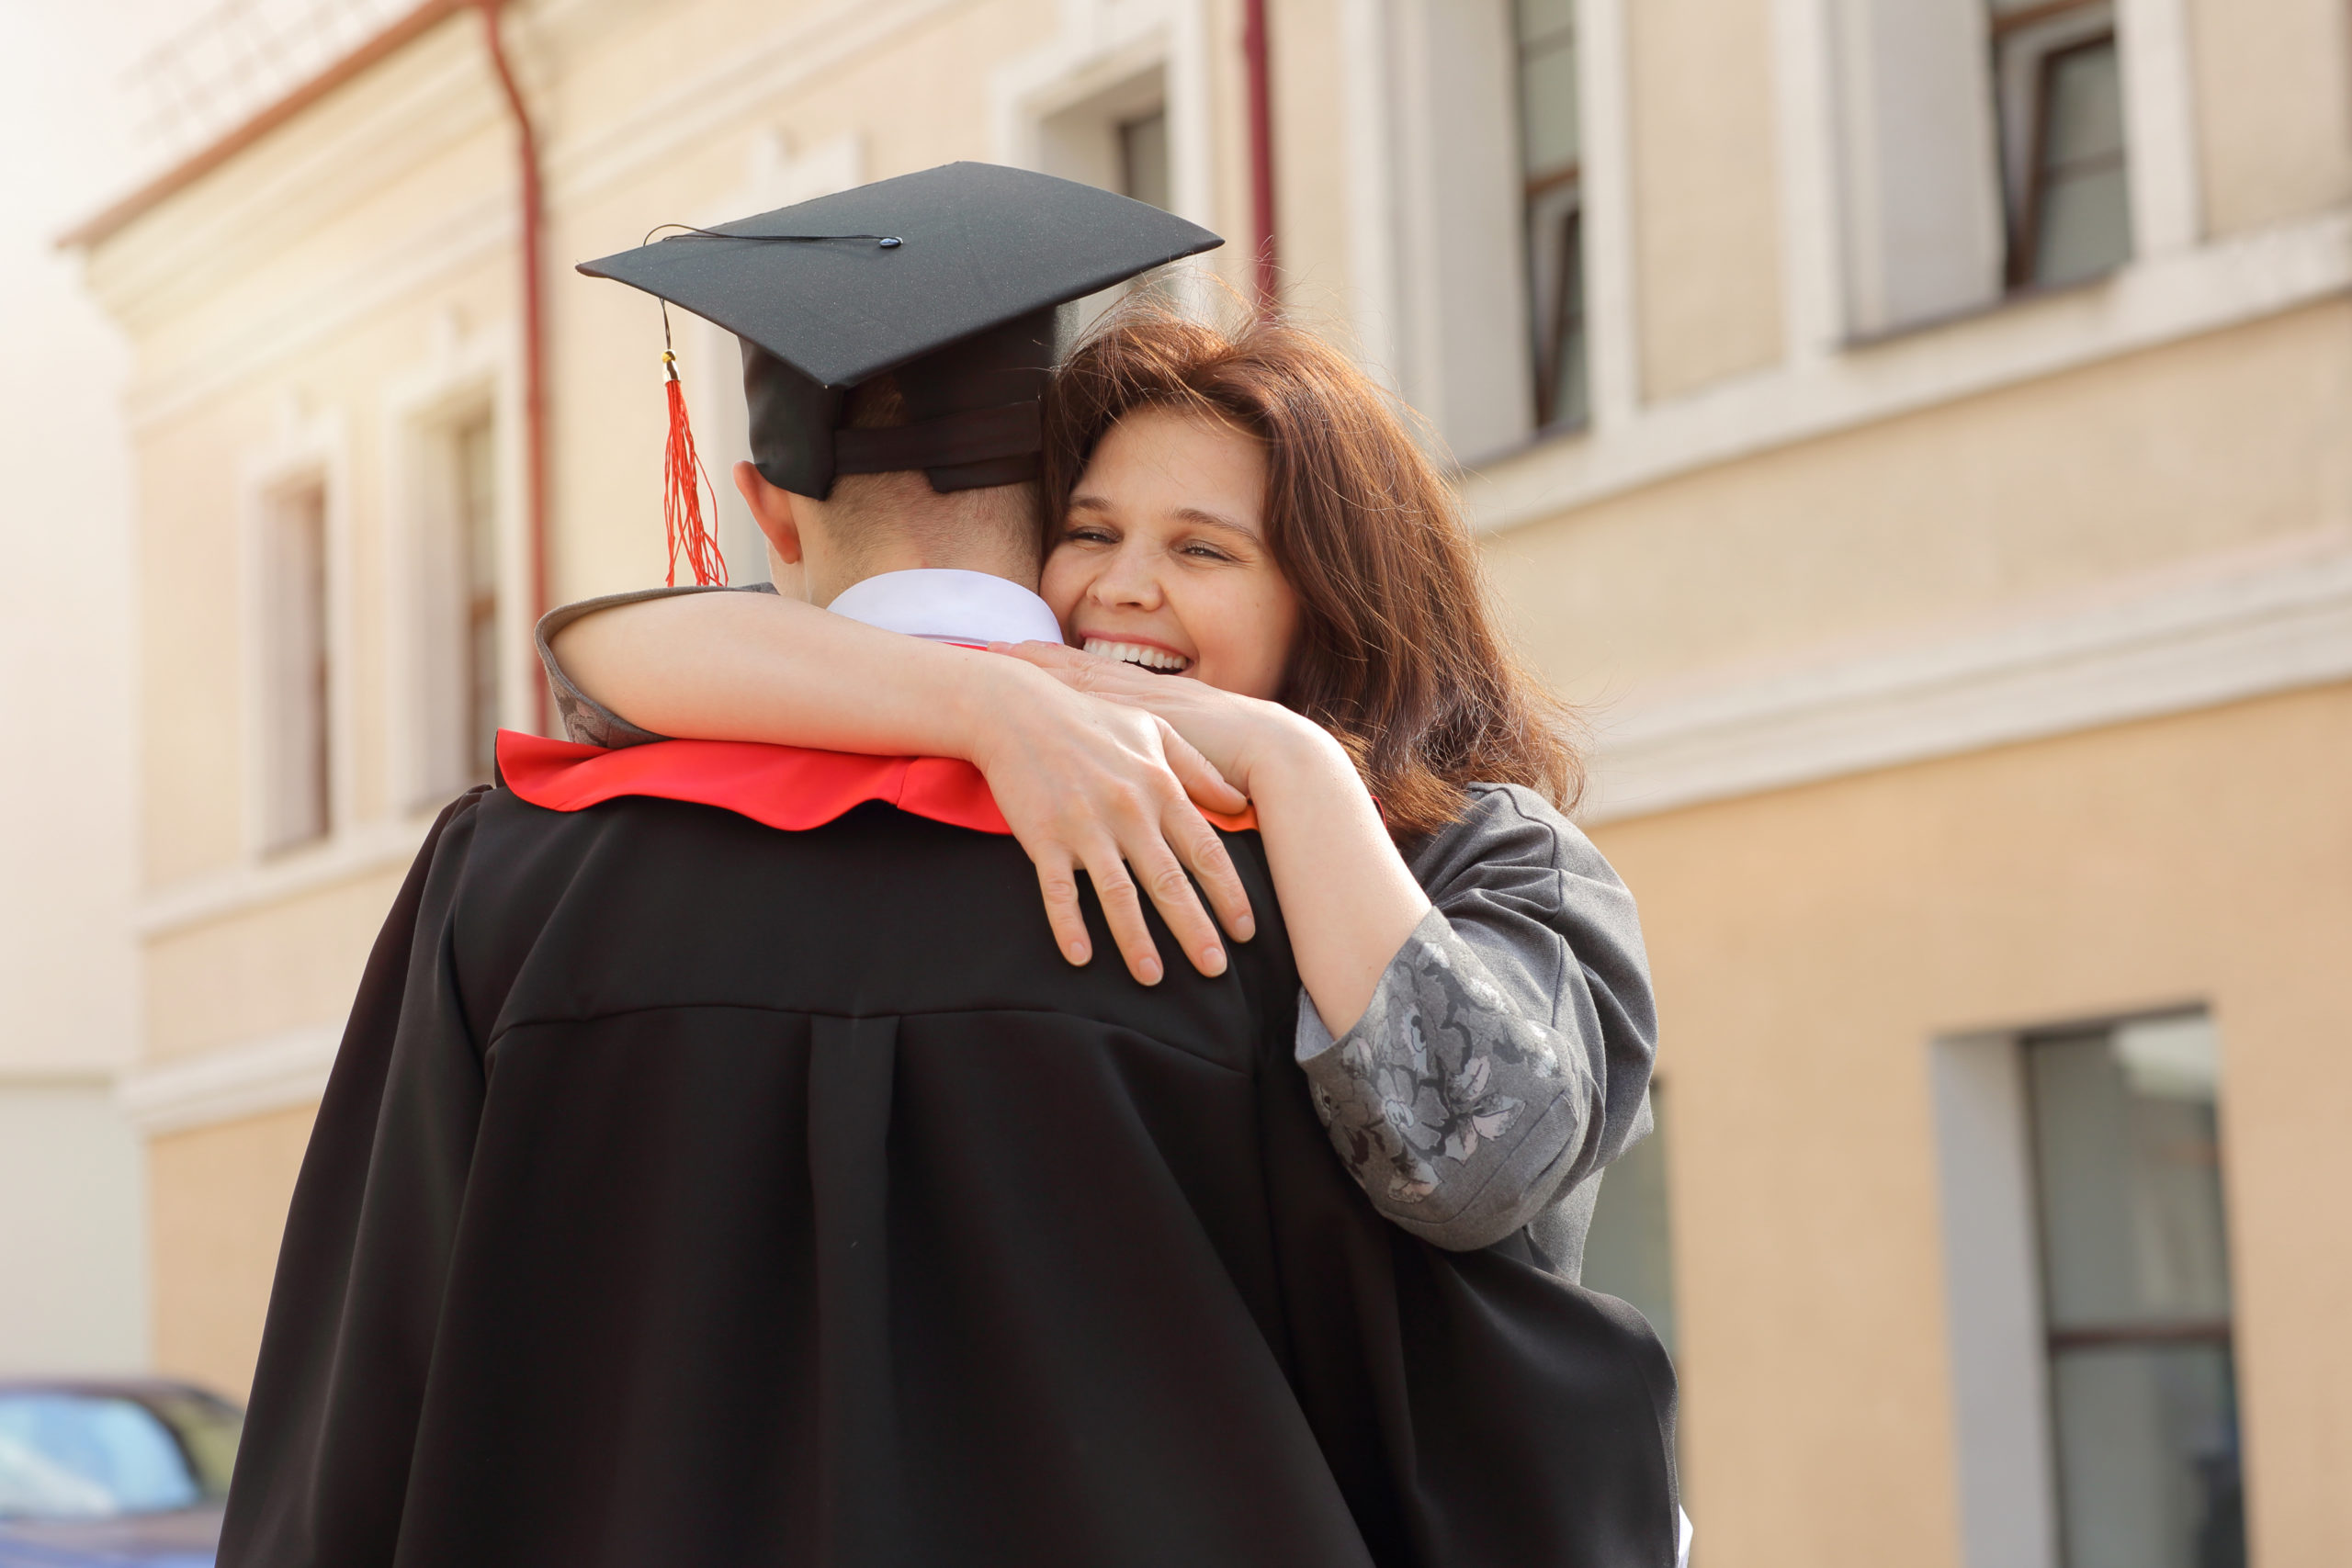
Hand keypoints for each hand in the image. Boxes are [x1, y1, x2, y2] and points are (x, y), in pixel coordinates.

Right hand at [965, 661, 1256, 985]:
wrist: (1018, 710)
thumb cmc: (1091, 721)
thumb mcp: (1155, 732)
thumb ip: (1199, 770)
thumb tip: (1240, 805)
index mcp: (1159, 788)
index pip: (1205, 852)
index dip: (1229, 895)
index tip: (1246, 931)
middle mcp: (1128, 812)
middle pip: (1169, 882)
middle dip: (1194, 930)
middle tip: (1215, 971)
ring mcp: (1084, 827)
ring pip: (1117, 894)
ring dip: (1136, 940)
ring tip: (1153, 978)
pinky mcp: (1043, 837)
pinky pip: (1058, 891)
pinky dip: (1069, 925)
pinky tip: (1081, 959)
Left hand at [988, 641, 1315, 798]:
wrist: (1277, 757)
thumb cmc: (1245, 758)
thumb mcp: (1198, 746)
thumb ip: (1165, 749)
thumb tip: (1138, 761)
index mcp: (1156, 697)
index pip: (1094, 671)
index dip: (1052, 661)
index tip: (1015, 651)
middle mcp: (1143, 698)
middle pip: (1075, 672)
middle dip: (1032, 662)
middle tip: (988, 649)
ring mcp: (1141, 714)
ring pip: (1077, 688)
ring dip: (1035, 681)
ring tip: (995, 670)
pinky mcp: (1143, 734)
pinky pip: (1092, 717)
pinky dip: (1059, 711)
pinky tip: (1028, 710)